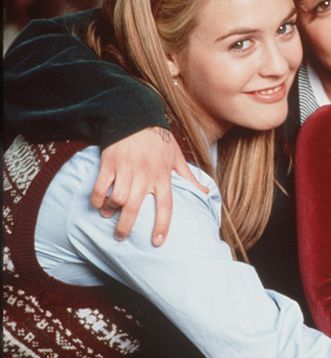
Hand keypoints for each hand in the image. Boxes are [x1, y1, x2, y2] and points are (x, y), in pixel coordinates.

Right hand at [90, 127, 207, 245]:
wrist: (136, 115)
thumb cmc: (159, 140)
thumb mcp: (177, 157)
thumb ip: (189, 178)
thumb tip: (206, 192)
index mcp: (163, 175)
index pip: (166, 205)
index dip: (161, 225)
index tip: (157, 242)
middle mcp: (145, 174)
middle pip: (136, 207)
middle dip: (126, 226)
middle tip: (121, 237)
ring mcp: (126, 168)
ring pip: (117, 198)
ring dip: (111, 211)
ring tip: (109, 216)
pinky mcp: (110, 162)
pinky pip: (100, 185)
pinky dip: (97, 198)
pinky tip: (98, 204)